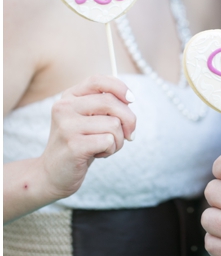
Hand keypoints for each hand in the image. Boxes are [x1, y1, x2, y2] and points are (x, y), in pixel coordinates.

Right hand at [41, 75, 136, 198]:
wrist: (53, 174)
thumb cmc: (80, 143)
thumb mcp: (90, 119)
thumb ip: (106, 105)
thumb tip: (129, 99)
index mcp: (69, 97)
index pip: (98, 80)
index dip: (120, 87)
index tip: (131, 100)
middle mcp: (64, 108)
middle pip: (111, 102)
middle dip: (129, 120)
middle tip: (129, 134)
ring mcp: (67, 126)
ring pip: (114, 124)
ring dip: (119, 139)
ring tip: (105, 147)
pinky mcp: (73, 145)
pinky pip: (109, 140)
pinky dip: (111, 149)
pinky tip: (98, 154)